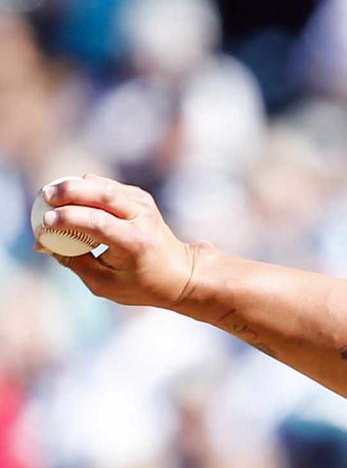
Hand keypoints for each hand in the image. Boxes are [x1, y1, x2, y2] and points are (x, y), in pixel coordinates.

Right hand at [37, 174, 201, 310]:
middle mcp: (141, 217)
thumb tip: (44, 243)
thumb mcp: (105, 284)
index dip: (68, 218)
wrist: (181, 273)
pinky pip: (104, 185)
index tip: (45, 223)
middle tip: (44, 197)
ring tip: (52, 197)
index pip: (97, 221)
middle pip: (100, 193)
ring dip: (73, 187)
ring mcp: (142, 203)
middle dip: (67, 191)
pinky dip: (85, 189)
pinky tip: (71, 199)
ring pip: (101, 184)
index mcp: (135, 242)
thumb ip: (74, 262)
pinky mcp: (139, 196)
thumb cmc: (141, 284)